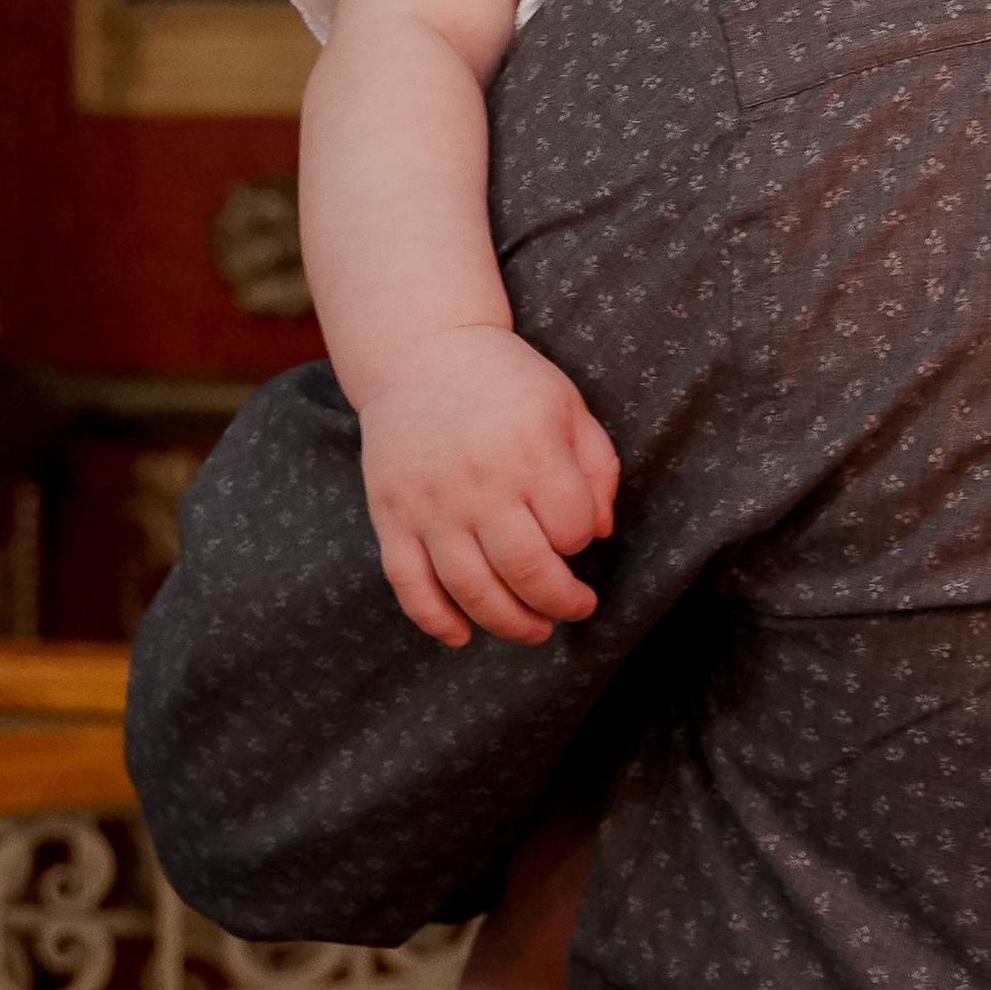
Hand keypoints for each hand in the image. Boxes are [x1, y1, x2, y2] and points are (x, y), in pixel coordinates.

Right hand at [358, 329, 619, 648]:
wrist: (422, 354)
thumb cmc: (508, 383)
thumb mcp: (569, 407)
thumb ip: (597, 468)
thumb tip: (600, 534)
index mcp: (530, 450)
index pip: (571, 528)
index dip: (582, 543)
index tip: (578, 538)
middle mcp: (479, 482)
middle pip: (526, 570)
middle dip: (559, 603)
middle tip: (574, 609)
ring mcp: (430, 504)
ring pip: (470, 589)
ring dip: (508, 623)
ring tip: (534, 630)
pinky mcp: (391, 517)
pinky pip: (409, 584)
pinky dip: (435, 620)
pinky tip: (462, 635)